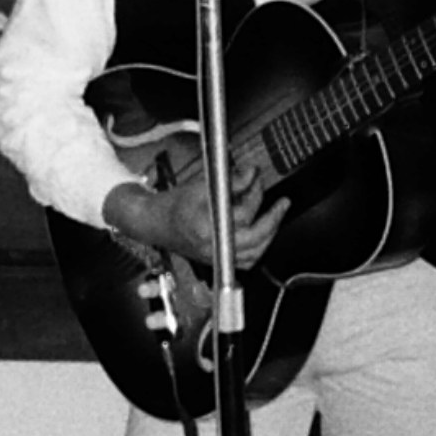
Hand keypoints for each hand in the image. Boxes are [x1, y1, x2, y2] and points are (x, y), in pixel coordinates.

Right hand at [109, 153, 288, 267]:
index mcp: (205, 229)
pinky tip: (264, 232)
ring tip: (276, 215)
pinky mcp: (218, 261)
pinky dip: (259, 248)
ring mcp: (215, 258)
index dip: (255, 193)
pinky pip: (247, 261)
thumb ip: (229, 182)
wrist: (153, 222)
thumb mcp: (200, 187)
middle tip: (282, 203)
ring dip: (269, 233)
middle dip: (273, 218)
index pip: (243, 215)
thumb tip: (251, 174)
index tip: (257, 178)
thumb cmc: (172, 206)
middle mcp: (212, 248)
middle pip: (256, 239)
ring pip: (255, 253)